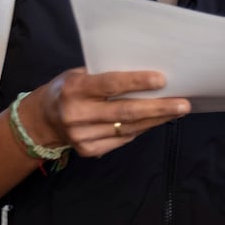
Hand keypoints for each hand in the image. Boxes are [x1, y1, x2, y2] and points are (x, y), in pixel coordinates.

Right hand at [22, 68, 190, 157]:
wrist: (41, 120)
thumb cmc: (68, 89)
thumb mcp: (80, 74)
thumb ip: (106, 75)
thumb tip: (147, 75)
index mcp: (75, 89)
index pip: (111, 85)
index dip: (137, 82)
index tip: (162, 80)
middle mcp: (77, 114)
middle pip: (125, 112)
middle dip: (158, 108)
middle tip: (183, 104)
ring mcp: (82, 136)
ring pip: (128, 128)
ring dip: (155, 120)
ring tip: (177, 111)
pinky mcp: (88, 150)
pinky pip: (122, 139)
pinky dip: (141, 129)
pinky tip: (155, 121)